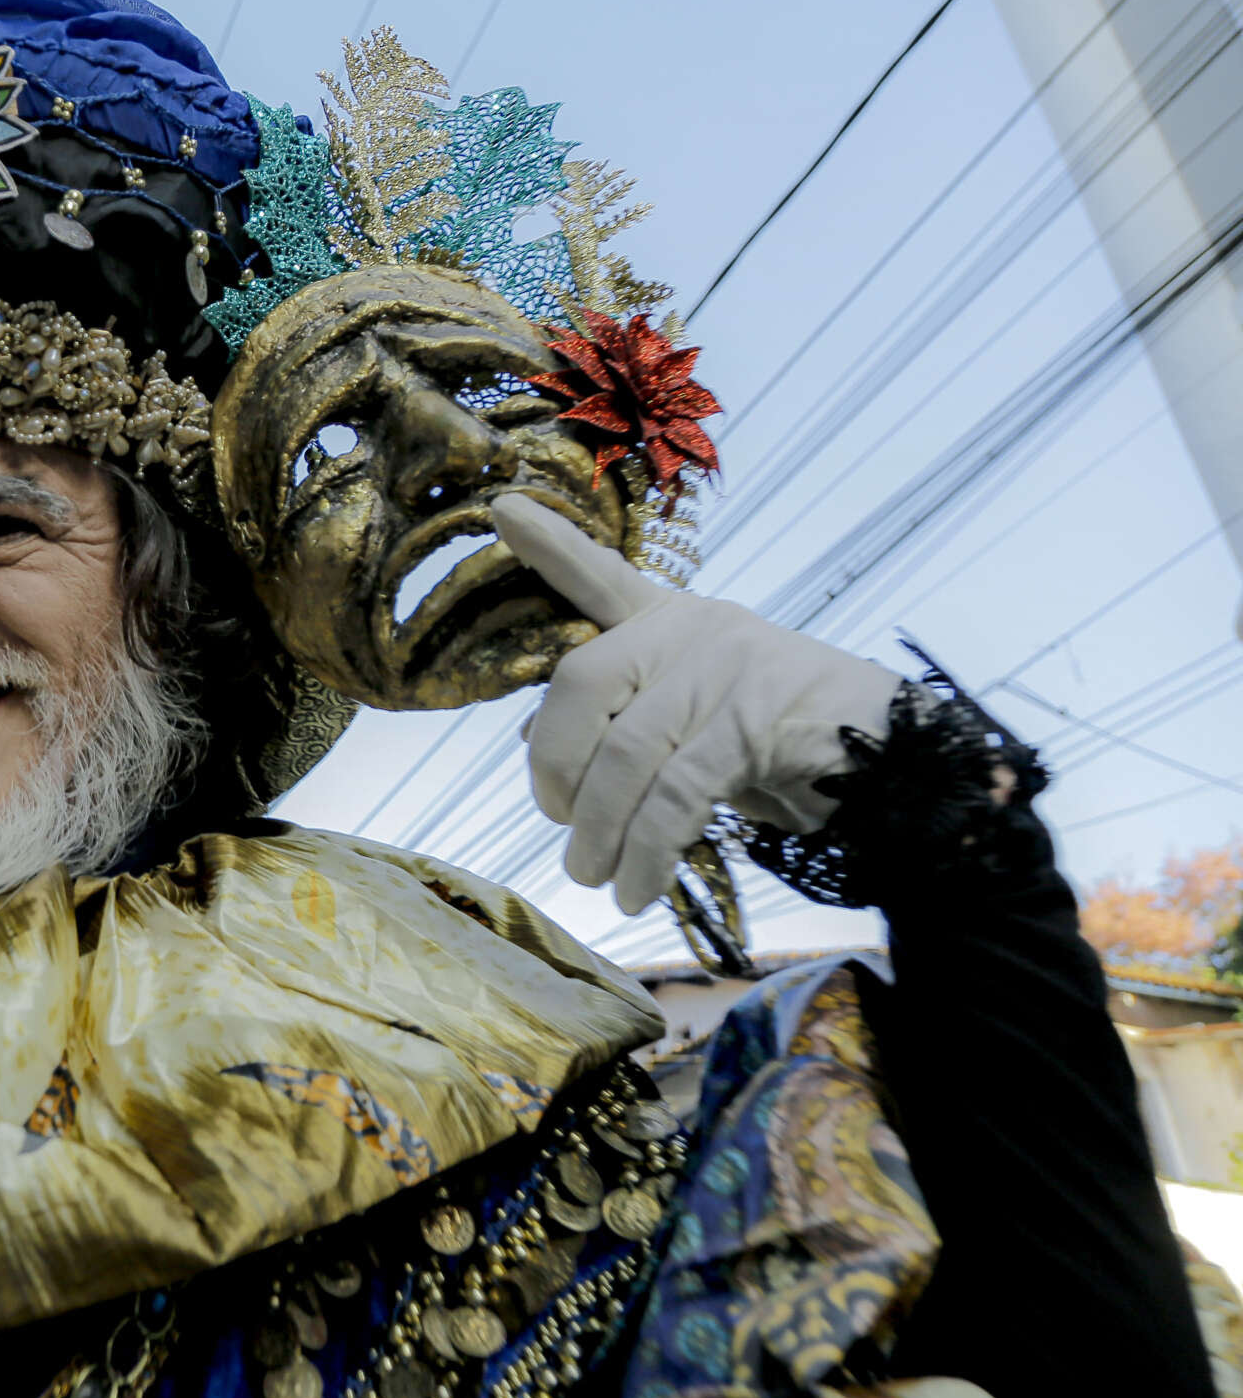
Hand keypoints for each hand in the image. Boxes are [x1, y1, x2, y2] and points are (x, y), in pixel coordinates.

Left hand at [490, 494, 899, 913]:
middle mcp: (694, 631)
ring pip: (628, 752)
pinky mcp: (757, 720)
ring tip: (593, 876)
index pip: (601, 578)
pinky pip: (677, 795)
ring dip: (600, 828)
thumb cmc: (781, 745)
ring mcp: (728, 668)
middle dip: (554, 763)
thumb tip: (528, 738)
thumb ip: (617, 723)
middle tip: (557, 821)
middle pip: (583, 681)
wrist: (897, 767)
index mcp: (672, 622)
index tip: (501, 509)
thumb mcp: (690, 729)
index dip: (552, 547)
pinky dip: (646, 851)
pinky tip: (637, 888)